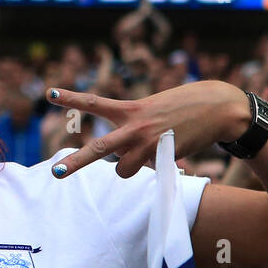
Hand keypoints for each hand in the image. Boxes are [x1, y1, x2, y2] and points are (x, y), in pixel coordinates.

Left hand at [46, 80, 244, 178]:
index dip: (71, 99)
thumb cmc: (184, 107)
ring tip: (149, 152)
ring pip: (123, 170)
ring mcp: (147, 143)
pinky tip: (174, 153)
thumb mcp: (153, 108)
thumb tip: (123, 158)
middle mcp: (134, 126)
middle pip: (98, 149)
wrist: (218, 107)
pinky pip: (148, 172)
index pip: (94, 103)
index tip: (49, 94)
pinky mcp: (162, 157)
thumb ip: (133, 128)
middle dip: (75, 164)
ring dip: (131, 166)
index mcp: (130, 109)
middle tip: (54, 173)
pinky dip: (157, 168)